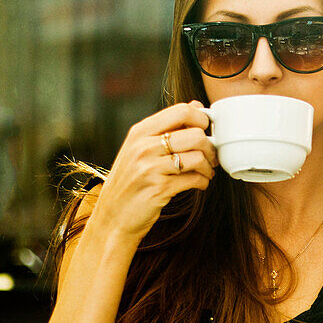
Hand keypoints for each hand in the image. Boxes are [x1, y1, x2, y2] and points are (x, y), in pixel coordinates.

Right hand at [92, 101, 217, 240]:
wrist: (113, 216)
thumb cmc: (131, 180)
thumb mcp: (140, 148)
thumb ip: (167, 126)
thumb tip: (196, 105)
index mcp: (140, 132)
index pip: (181, 111)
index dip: (201, 120)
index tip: (205, 131)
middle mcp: (143, 147)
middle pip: (195, 135)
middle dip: (210, 147)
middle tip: (210, 157)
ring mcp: (150, 168)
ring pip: (198, 157)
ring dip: (208, 167)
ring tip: (205, 172)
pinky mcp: (159, 189)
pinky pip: (194, 179)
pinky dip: (202, 182)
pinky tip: (199, 184)